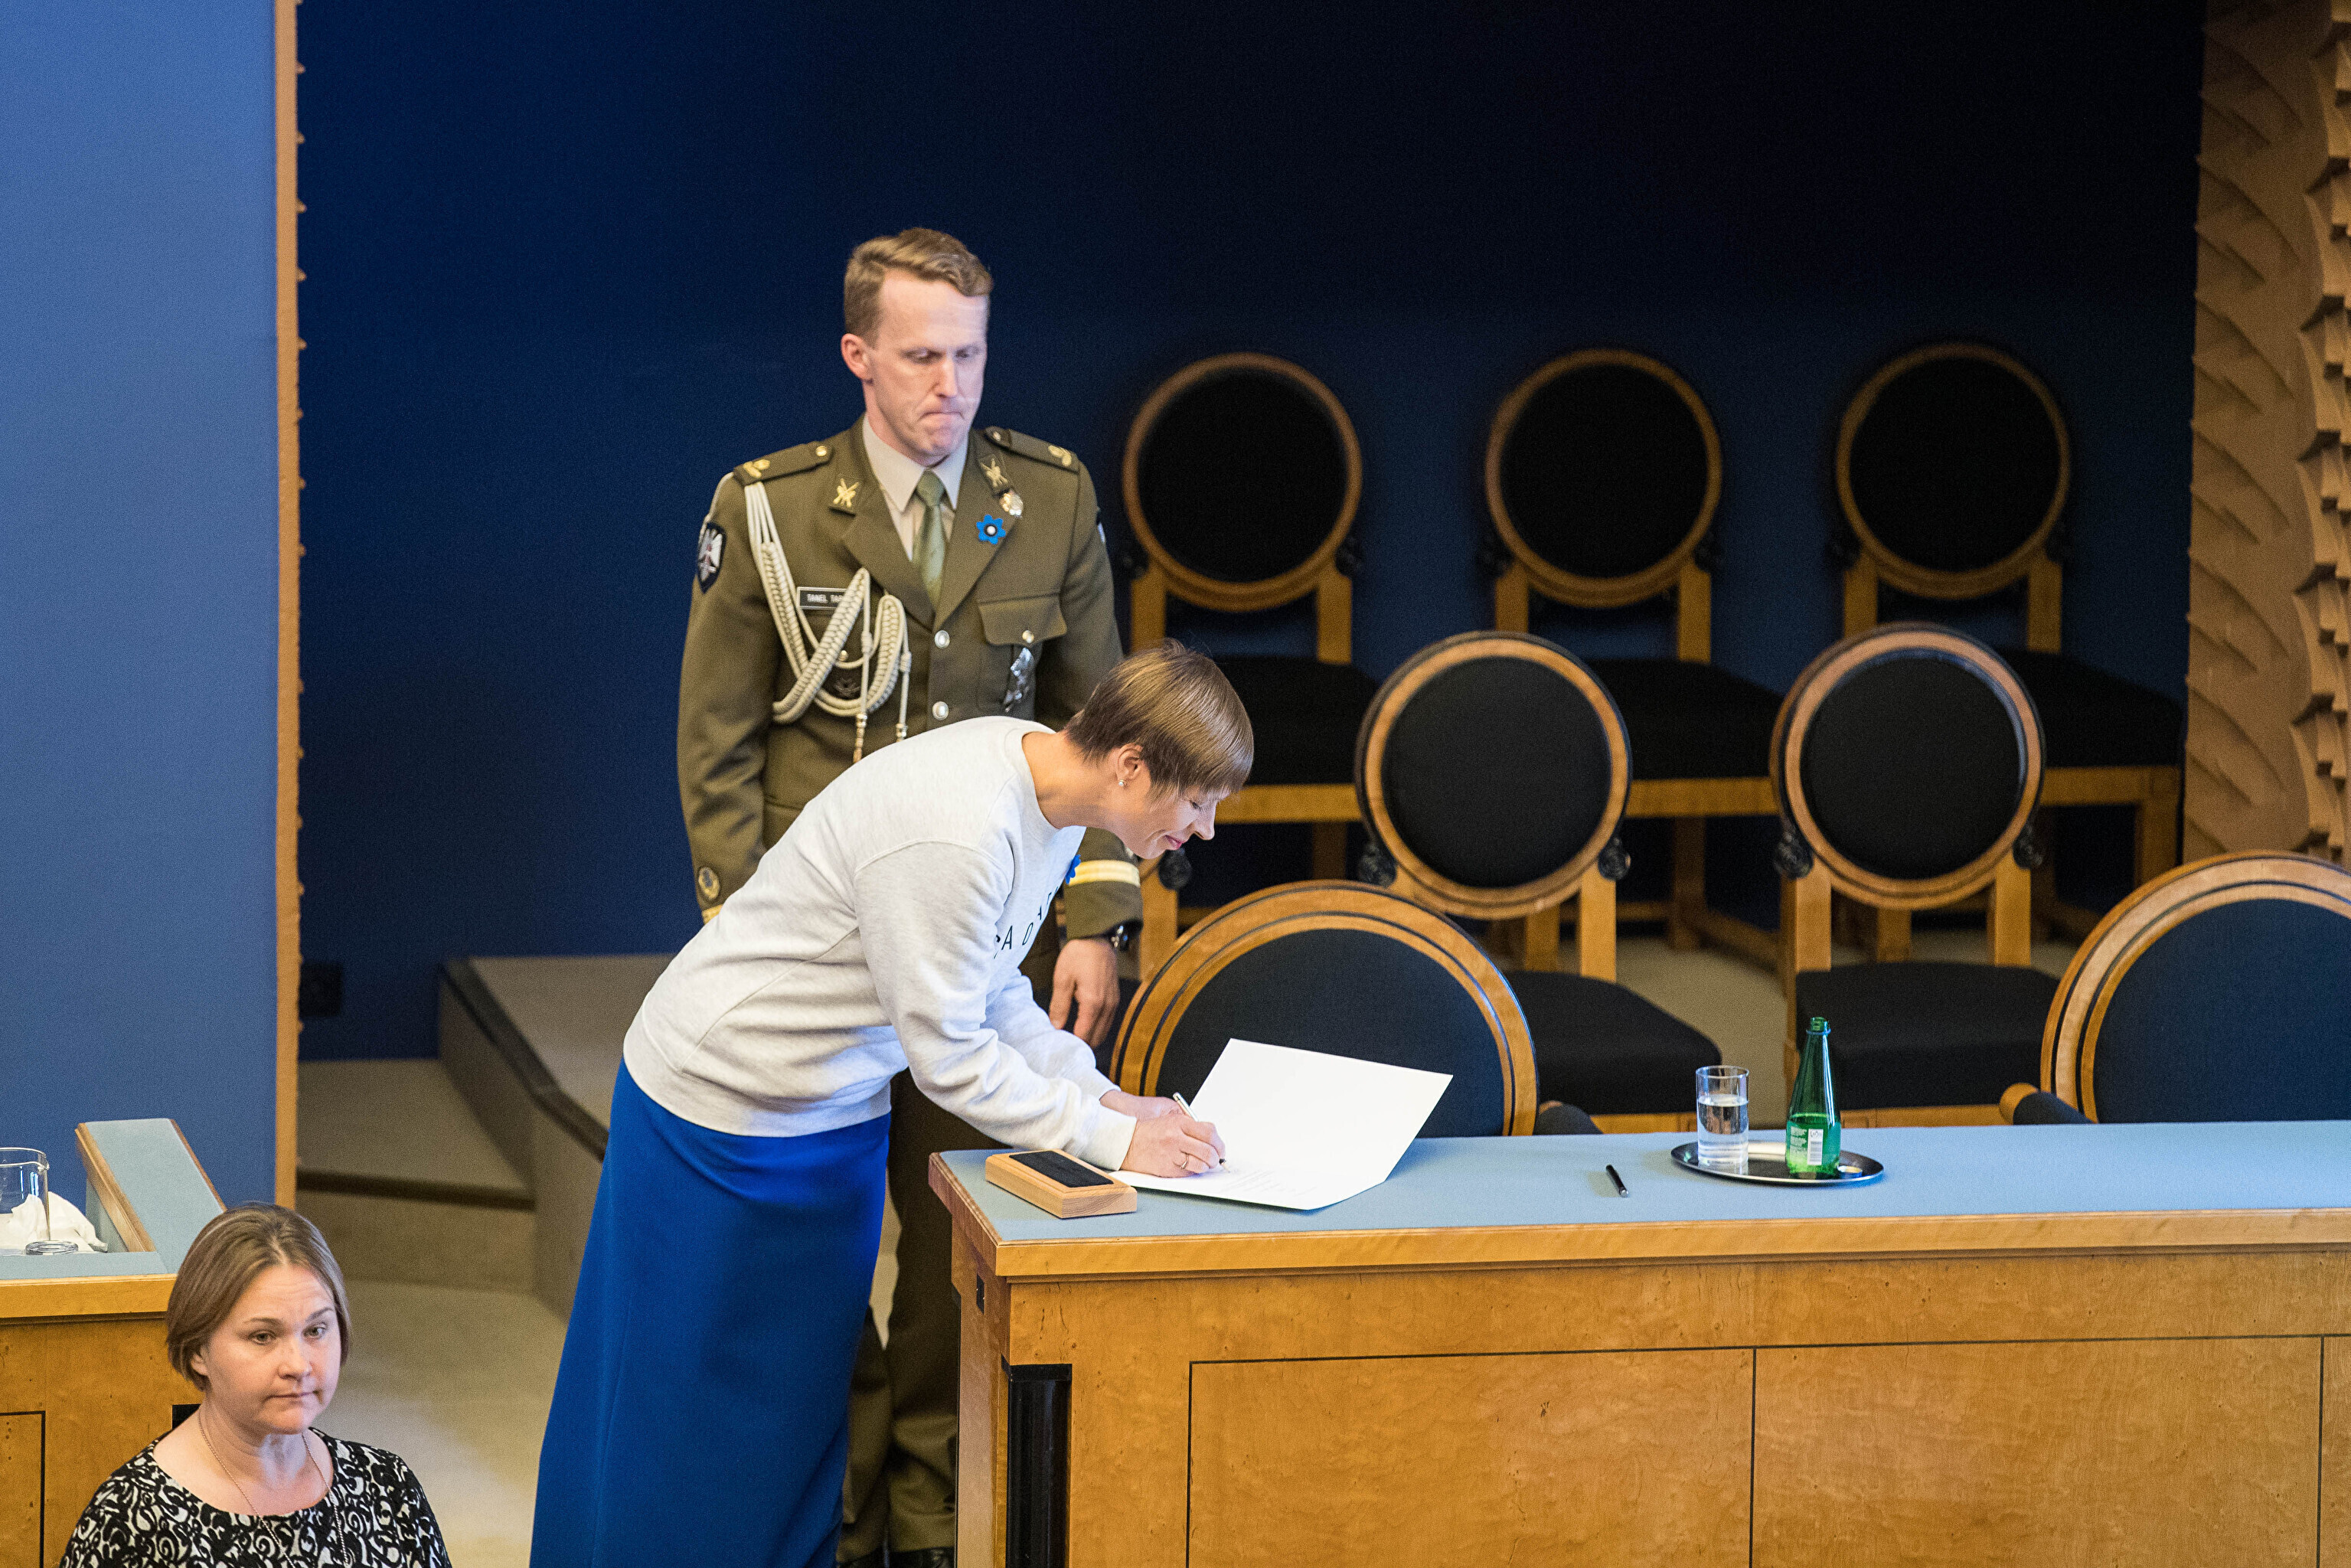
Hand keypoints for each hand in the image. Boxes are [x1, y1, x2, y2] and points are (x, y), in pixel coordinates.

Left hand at [1050, 935, 1119, 1046]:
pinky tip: (1085, 1024)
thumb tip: (1055, 1027)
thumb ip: (1059, 1006)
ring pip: (1103, 1031)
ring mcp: (1114, 1002)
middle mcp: (1107, 1006)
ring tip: (1072, 1035)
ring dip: (1090, 1036)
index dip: (1072, 1042)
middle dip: (1081, 1042)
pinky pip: (1108, 1021)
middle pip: (1096, 1037)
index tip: (1059, 1043)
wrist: (1097, 938)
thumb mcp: (1062, 979)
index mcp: (1093, 1003)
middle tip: (1064, 1041)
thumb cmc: (1079, 955)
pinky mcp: (1115, 998)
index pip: (1084, 1035)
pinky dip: (1097, 1027)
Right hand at [1105, 1091, 1224, 1175]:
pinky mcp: (1167, 1168)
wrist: (1126, 1141)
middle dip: (1216, 1158)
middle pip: (1208, 1150)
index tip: (1220, 1148)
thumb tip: (1213, 1140)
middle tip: (1216, 1160)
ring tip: (1204, 1164)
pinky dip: (1192, 1171)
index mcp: (1179, 1123)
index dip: (1219, 1143)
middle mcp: (1176, 1138)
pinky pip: (1188, 1172)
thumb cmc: (1150, 1132)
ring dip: (1206, 1166)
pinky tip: (1189, 1167)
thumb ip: (1192, 1128)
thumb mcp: (1171, 1121)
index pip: (1210, 1132)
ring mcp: (1171, 1154)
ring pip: (1201, 1164)